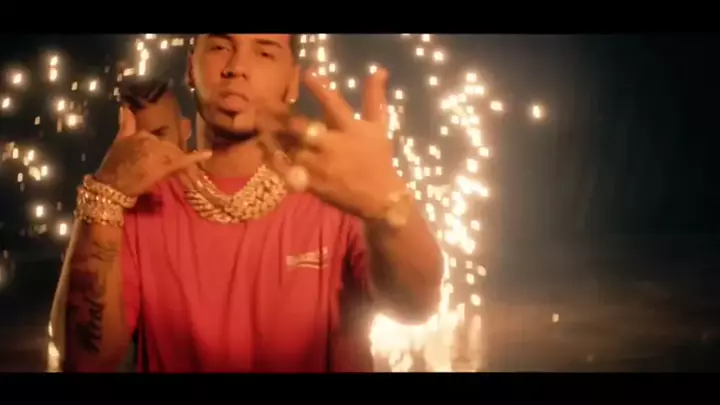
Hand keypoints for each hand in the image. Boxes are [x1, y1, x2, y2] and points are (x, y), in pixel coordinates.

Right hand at [94, 107, 211, 196]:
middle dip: (170, 154)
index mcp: (144, 134)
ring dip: (178, 159)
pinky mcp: (166, 165)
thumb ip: (126, 123)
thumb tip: (124, 106)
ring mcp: (161, 153)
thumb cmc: (115, 164)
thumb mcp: (120, 141)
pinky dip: (196, 156)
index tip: (165, 150)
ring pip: (176, 152)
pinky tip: (207, 153)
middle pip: (170, 145)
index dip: (164, 144)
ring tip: (182, 168)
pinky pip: (184, 159)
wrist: (113, 184)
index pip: (161, 134)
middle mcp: (154, 141)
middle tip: (164, 164)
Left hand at [259, 68, 404, 218]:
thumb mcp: (379, 126)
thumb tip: (379, 69)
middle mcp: (334, 145)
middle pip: (304, 128)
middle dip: (284, 119)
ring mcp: (322, 167)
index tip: (306, 74)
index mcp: (350, 129)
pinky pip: (289, 173)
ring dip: (274, 138)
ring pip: (291, 150)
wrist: (379, 196)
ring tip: (257, 127)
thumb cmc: (378, 157)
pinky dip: (276, 163)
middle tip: (263, 107)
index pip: (334, 104)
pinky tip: (265, 153)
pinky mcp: (313, 184)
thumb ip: (374, 97)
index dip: (320, 89)